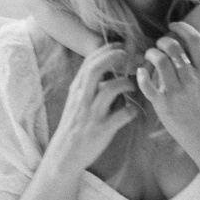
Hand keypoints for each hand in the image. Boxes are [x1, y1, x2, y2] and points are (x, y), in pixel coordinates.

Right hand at [50, 43, 136, 169]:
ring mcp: (92, 115)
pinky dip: (132, 110)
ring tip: (132, 85)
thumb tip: (106, 71)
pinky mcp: (102, 130)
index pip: (89, 62)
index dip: (105, 50)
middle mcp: (82, 99)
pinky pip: (122, 115)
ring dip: (126, 83)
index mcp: (76, 90)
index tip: (118, 45)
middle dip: (114, 57)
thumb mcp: (76, 102)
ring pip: (111, 89)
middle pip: (96, 69)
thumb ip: (88, 86)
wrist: (65, 154)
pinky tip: (134, 110)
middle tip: (128, 55)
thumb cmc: (73, 126)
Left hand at [137, 22, 199, 148]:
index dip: (182, 27)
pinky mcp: (163, 104)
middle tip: (158, 45)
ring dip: (150, 55)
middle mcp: (191, 78)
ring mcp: (177, 91)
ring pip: (159, 61)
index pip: (195, 40)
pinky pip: (147, 85)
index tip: (172, 25)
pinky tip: (140, 73)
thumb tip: (184, 48)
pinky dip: (141, 76)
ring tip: (149, 57)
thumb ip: (197, 65)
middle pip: (173, 46)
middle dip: (162, 41)